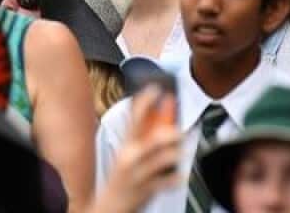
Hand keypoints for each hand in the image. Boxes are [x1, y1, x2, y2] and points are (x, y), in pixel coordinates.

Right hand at [94, 86, 183, 212]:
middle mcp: (130, 157)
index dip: (146, 101)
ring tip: (181, 152)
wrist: (108, 208)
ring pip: (160, 159)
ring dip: (175, 154)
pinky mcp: (144, 190)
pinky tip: (180, 176)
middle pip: (151, 139)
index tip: (157, 88)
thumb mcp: (129, 154)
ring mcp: (137, 174)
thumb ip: (145, 136)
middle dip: (168, 134)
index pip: (135, 117)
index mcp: (127, 144)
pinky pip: (164, 182)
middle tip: (179, 131)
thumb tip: (165, 118)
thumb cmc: (123, 178)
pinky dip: (175, 178)